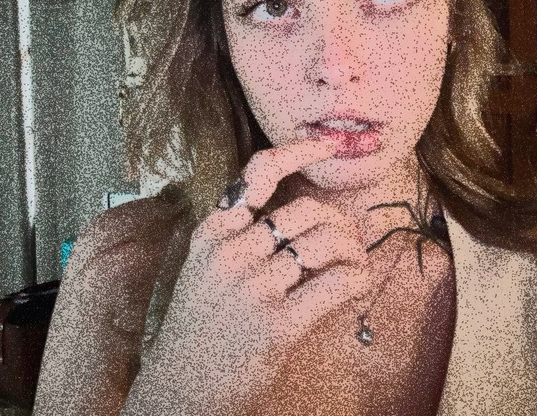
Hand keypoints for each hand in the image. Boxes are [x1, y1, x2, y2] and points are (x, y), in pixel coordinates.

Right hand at [124, 137, 371, 414]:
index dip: (297, 152)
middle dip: (336, 221)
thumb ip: (241, 237)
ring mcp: (254, 286)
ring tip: (354, 262)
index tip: (326, 147)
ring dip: (351, 250)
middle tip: (347, 239)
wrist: (178, 390)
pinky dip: (357, 277)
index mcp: (213, 232)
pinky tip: (356, 282)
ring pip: (324, 242)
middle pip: (304, 211)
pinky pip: (337, 283)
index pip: (258, 174)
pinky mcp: (278, 324)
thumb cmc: (198, 327)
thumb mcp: (205, 269)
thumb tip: (301, 219)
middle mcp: (231, 251)